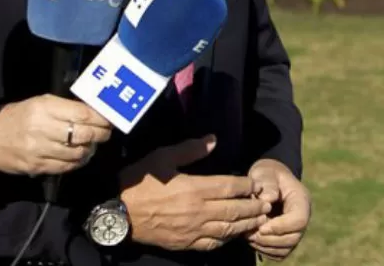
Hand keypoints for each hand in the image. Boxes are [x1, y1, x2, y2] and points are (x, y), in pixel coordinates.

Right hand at [0, 93, 111, 175]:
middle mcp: (43, 128)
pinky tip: (81, 156)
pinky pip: (66, 166)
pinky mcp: (37, 166)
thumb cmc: (14, 117)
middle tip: (106, 133)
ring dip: (90, 149)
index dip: (101, 118)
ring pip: (78, 152)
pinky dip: (78, 162)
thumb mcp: (37, 103)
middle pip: (84, 134)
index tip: (109, 120)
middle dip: (100, 134)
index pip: (82, 114)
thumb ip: (63, 108)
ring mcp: (40, 150)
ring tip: (93, 145)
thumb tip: (91, 113)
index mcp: (44, 108)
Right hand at [119, 135, 271, 251]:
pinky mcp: (184, 244)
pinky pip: (212, 244)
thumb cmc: (140, 181)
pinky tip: (233, 234)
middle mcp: (198, 211)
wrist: (117, 213)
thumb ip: (190, 150)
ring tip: (259, 219)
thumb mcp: (163, 157)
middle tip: (266, 204)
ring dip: (246, 224)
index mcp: (194, 188)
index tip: (256, 184)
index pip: (230, 187)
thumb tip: (213, 140)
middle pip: (234, 210)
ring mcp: (192, 230)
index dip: (247, 186)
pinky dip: (227, 239)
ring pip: (227, 229)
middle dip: (253, 206)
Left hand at [246, 159, 310, 260]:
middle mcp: (302, 217)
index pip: (299, 220)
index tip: (261, 226)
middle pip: (293, 238)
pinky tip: (252, 238)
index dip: (280, 227)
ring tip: (249, 234)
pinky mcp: (286, 240)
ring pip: (286, 249)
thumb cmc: (267, 175)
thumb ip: (268, 183)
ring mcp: (295, 230)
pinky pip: (278, 253)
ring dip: (265, 245)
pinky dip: (264, 250)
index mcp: (301, 200)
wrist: (268, 181)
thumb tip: (267, 200)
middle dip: (270, 239)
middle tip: (251, 233)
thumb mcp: (265, 173)